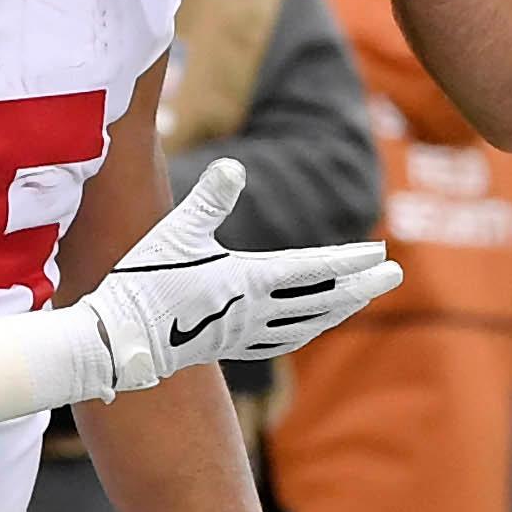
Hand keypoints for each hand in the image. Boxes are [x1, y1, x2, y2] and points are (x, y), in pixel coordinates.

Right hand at [78, 159, 401, 394]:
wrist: (116, 338)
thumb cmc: (142, 281)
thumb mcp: (175, 232)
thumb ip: (208, 200)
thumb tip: (232, 165)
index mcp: (247, 281)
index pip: (312, 271)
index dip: (348, 263)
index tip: (380, 256)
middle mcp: (253, 310)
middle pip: (321, 300)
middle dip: (360, 286)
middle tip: (394, 274)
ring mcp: (243, 332)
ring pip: (306, 323)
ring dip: (338, 309)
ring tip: (362, 297)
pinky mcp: (228, 345)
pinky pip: (280, 340)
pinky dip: (306, 331)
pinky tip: (312, 327)